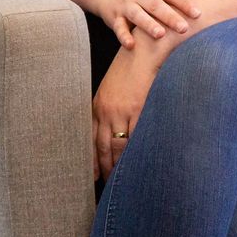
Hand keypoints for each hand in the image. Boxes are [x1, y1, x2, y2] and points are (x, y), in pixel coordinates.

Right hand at [92, 0, 200, 48]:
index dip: (184, 2)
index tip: (197, 13)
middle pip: (155, 5)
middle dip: (169, 16)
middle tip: (184, 28)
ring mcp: (126, 6)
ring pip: (137, 16)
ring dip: (148, 25)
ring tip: (160, 35)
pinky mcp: (114, 18)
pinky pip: (119, 27)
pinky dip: (123, 36)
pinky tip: (131, 45)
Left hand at [93, 47, 158, 179]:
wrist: (145, 52)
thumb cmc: (133, 69)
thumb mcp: (114, 89)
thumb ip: (111, 109)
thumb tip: (115, 130)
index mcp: (98, 106)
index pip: (90, 139)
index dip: (92, 159)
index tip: (93, 175)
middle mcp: (107, 110)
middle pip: (102, 146)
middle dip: (105, 167)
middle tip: (108, 184)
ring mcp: (122, 111)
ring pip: (118, 145)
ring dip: (119, 165)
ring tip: (123, 181)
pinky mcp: (139, 109)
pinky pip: (136, 136)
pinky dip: (136, 152)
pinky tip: (138, 164)